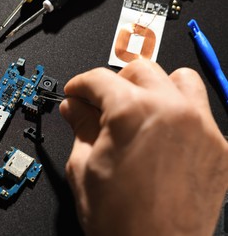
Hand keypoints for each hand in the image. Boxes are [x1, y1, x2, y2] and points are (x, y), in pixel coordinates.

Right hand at [60, 59, 227, 235]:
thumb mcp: (83, 167)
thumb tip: (74, 108)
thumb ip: (80, 127)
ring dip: (154, 87)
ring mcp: (200, 127)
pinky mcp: (218, 147)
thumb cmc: (119, 221)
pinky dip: (178, 112)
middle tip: (101, 103)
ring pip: (178, 79)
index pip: (99, 79)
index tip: (76, 93)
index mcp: (132, 112)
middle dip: (114, 82)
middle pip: (139, 69)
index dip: (80, 85)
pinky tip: (162, 134)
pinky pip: (199, 111)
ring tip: (139, 109)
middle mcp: (171, 110)